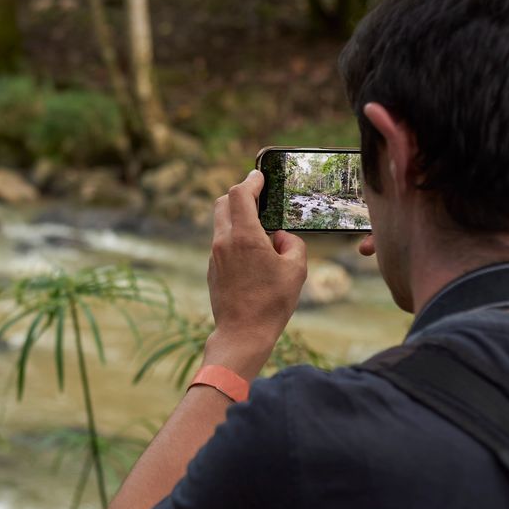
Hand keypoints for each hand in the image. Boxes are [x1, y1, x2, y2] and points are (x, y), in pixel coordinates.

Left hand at [204, 170, 307, 379]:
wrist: (242, 333)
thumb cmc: (272, 302)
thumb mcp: (296, 270)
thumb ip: (291, 244)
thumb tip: (279, 237)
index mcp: (244, 236)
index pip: (239, 194)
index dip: (250, 180)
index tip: (259, 176)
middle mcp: (224, 241)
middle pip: (223, 203)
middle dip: (239, 194)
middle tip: (258, 195)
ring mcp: (214, 255)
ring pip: (221, 223)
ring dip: (237, 217)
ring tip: (260, 226)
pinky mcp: (212, 268)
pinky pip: (222, 243)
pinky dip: (234, 236)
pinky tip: (253, 250)